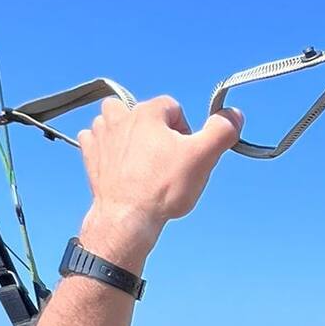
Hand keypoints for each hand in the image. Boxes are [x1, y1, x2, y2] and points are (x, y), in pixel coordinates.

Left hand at [76, 95, 243, 270]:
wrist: (128, 217)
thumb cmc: (163, 188)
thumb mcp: (202, 157)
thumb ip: (221, 131)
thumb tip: (233, 114)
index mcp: (148, 113)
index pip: (173, 108)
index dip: (184, 130)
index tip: (186, 153)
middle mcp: (120, 117)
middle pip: (140, 110)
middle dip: (153, 128)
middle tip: (162, 156)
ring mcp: (102, 135)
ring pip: (112, 119)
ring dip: (124, 131)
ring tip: (139, 157)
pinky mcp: (90, 155)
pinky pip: (93, 139)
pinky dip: (104, 146)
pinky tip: (116, 163)